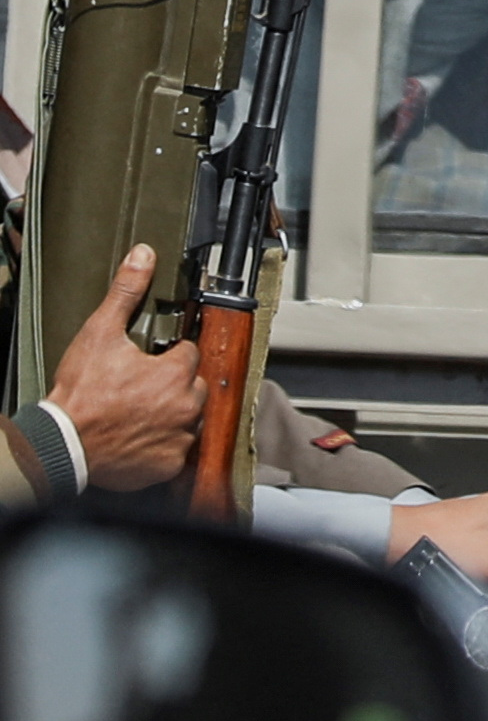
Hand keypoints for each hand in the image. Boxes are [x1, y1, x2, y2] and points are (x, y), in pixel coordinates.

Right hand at [44, 245, 203, 490]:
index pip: (188, 354)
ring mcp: (180, 437)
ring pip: (188, 420)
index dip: (168, 356)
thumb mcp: (100, 333)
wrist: (61, 444)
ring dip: (171, 416)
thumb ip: (126, 293)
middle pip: (193, 386)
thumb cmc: (79, 392)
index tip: (150, 361)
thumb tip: (144, 255)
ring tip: (136, 414)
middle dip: (173, 385)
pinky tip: (138, 439)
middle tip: (139, 390)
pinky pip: (176, 453)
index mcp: (177, 372)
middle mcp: (187, 405)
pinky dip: (162, 447)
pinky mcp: (168, 465)